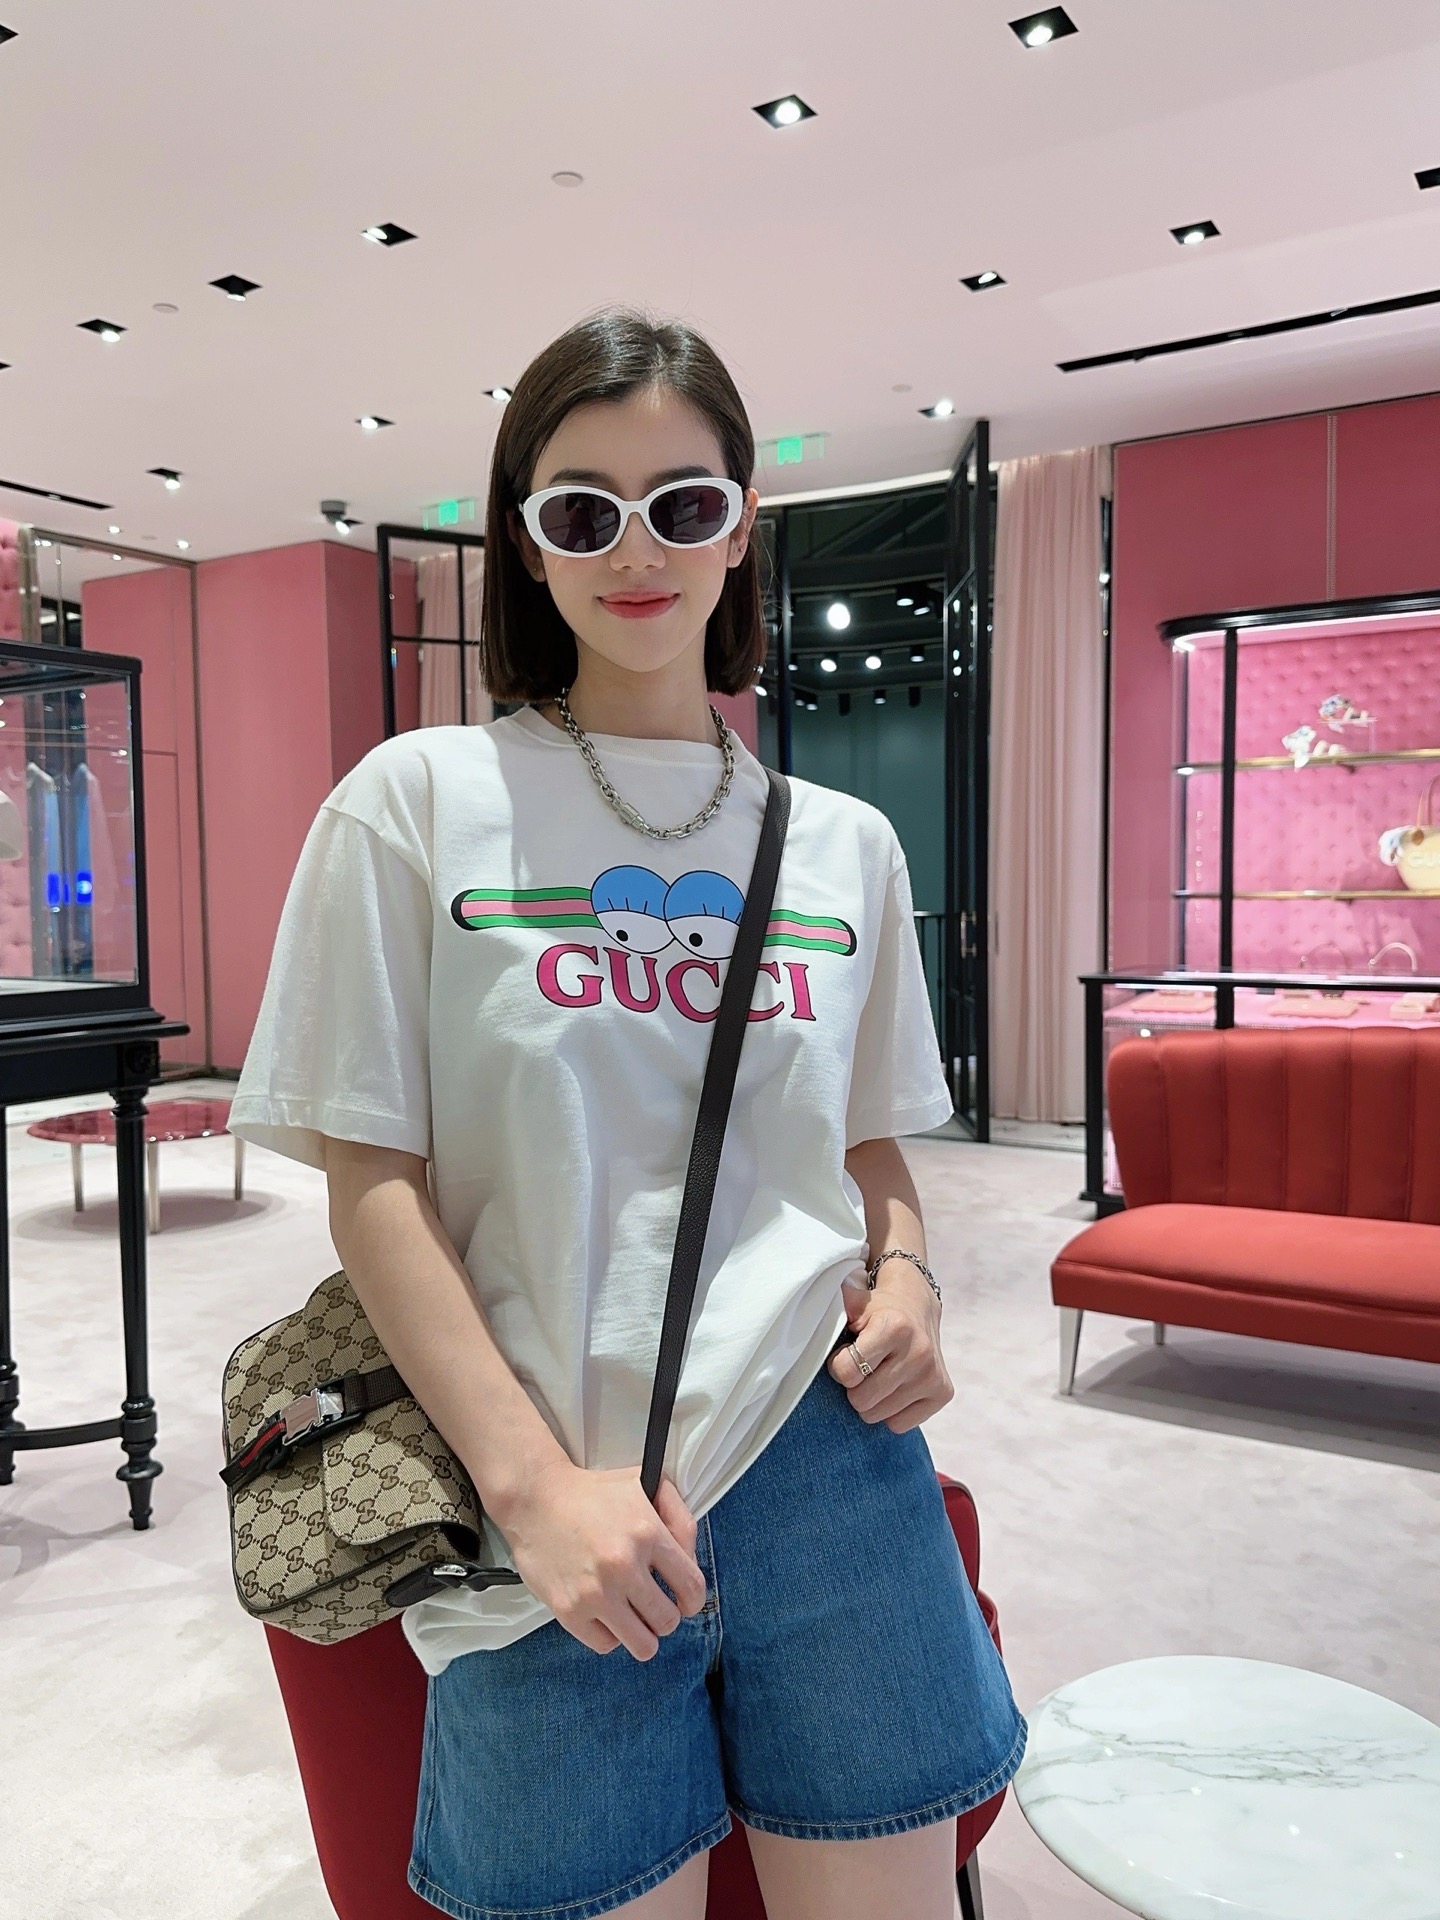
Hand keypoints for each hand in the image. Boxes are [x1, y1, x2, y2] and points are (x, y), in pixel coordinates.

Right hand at [497, 1460, 706, 1660]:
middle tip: (652, 1606)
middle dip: (665, 1617)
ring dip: (642, 1634)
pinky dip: (609, 1635)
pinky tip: (604, 1614)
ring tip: (632, 1618)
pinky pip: (606, 1645)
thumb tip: (690, 1558)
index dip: (693, 1601)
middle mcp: (624, 1565)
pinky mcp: (570, 1611)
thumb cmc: (591, 1493)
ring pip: (643, 1644)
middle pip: (668, 1621)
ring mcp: (596, 1592)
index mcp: (648, 1533)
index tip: (685, 1603)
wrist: (535, 1499)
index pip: (692, 1588)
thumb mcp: (645, 1484)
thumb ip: (679, 1516)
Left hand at [826, 1269, 952, 1433]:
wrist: (917, 1306)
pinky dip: (891, 1411)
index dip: (838, 1365)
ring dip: (872, 1400)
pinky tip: (896, 1386)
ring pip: (878, 1416)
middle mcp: (918, 1352)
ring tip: (880, 1374)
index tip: (846, 1354)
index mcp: (894, 1327)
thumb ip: (832, 1311)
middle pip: (861, 1400)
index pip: (846, 1373)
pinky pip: (899, 1425)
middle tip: (862, 1367)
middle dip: (854, 1387)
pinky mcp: (943, 1393)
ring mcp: (933, 1375)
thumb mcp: (854, 1303)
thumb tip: (802, 1319)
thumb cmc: (877, 1310)